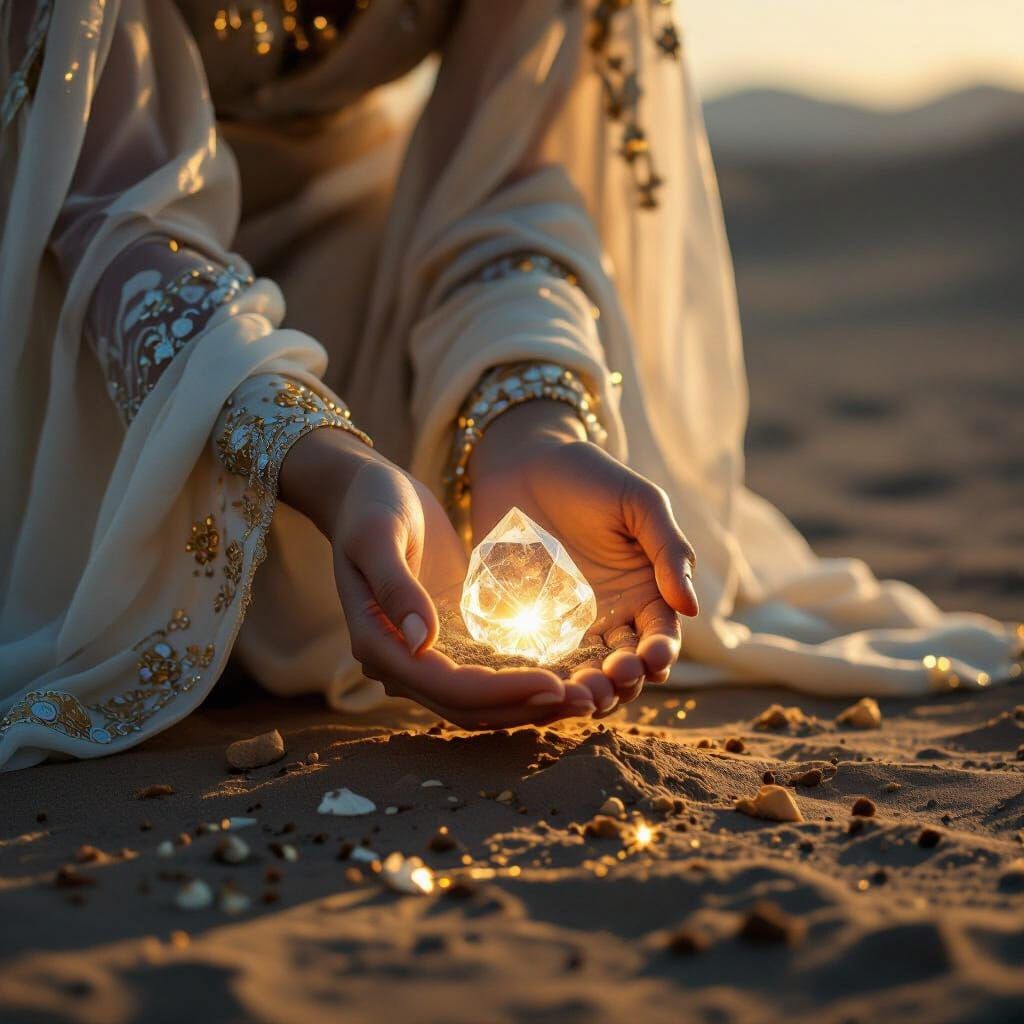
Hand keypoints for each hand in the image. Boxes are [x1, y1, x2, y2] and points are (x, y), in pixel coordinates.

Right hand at [279, 427, 600, 727]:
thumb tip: (424, 641)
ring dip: (529, 707)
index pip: (447, 687)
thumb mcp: (377, 535)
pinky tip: (564, 678)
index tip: (553, 683)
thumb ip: (396, 587)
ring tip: (585, 699)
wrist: (368, 494)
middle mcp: (399, 663)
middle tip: (587, 701)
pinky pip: (485, 680)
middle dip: (526, 708)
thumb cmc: (370, 505)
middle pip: (468, 709)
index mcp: (377, 644)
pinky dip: (521, 686)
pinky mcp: (446, 644)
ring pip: (479, 706)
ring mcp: (423, 658)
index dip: (501, 692)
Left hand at [469, 401, 697, 714]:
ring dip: (589, 691)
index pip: (661, 637)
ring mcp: (568, 625)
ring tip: (581, 693)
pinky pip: (538, 661)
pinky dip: (545, 679)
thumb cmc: (588, 476)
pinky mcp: (526, 624)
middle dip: (625, 682)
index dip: (660, 653)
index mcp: (646, 591)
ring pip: (585, 674)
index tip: (653, 658)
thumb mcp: (639, 503)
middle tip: (613, 679)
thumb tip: (691, 608)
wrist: (522, 461)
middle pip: (625, 668)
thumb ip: (669, 550)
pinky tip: (543, 683)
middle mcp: (612, 616)